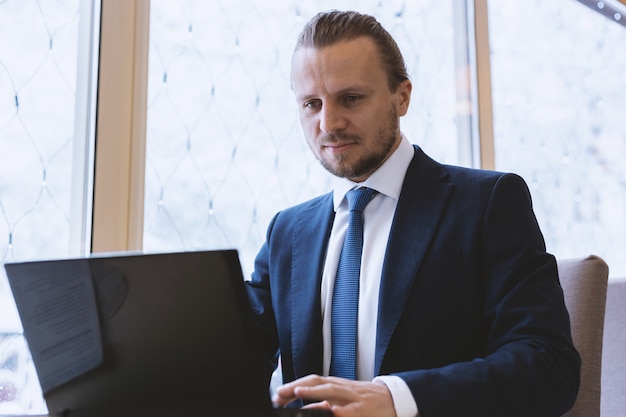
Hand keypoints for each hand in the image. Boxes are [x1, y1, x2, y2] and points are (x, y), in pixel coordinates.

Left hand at [272, 374, 396, 416]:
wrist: (392, 398)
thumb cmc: (365, 399)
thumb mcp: (343, 397)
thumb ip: (325, 401)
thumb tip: (306, 407)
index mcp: (335, 385)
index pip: (311, 381)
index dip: (294, 385)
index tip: (278, 394)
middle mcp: (341, 388)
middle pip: (316, 381)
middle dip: (297, 386)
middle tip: (279, 394)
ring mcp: (351, 397)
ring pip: (330, 390)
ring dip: (313, 390)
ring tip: (296, 391)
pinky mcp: (361, 409)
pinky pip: (347, 410)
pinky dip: (337, 409)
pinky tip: (329, 409)